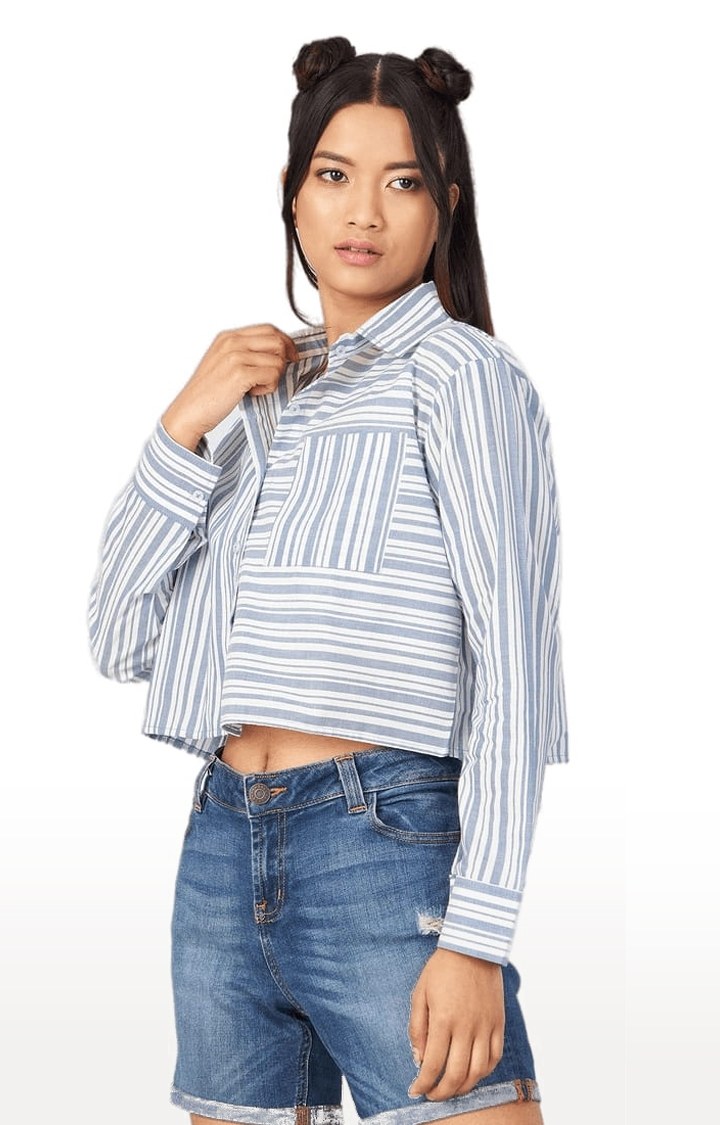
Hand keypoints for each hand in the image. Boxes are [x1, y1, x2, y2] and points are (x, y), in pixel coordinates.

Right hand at [161, 323, 299, 449]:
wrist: (190, 410)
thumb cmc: (208, 392)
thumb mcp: (224, 362)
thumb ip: (246, 352)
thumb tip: (278, 353)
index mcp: (228, 337)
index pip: (269, 329)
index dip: (285, 342)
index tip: (291, 357)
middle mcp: (232, 342)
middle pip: (277, 341)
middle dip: (283, 360)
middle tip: (273, 376)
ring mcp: (236, 356)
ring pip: (278, 360)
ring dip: (273, 378)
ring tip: (255, 388)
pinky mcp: (240, 374)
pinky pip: (272, 375)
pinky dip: (268, 387)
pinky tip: (253, 393)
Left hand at [407, 948, 503, 1100]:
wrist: (472, 947)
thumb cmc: (442, 968)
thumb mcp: (419, 993)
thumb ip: (417, 1028)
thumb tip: (419, 1058)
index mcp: (443, 1020)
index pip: (433, 1065)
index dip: (423, 1084)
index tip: (416, 1090)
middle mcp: (466, 1027)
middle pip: (456, 1075)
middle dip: (442, 1092)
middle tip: (432, 1095)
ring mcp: (485, 1026)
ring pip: (478, 1072)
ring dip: (464, 1087)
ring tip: (452, 1088)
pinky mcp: (498, 1023)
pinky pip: (494, 1057)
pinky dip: (484, 1072)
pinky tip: (473, 1073)